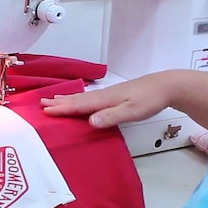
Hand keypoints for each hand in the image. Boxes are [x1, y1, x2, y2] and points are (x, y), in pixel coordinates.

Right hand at [41, 71, 177, 128]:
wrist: (166, 86)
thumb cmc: (150, 99)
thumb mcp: (131, 111)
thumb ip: (111, 117)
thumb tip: (90, 121)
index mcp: (105, 100)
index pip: (79, 105)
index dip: (62, 108)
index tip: (45, 110)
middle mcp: (104, 95)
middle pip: (77, 99)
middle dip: (59, 102)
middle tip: (41, 104)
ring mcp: (110, 94)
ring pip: (83, 97)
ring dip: (67, 99)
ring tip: (53, 99)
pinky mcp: (116, 95)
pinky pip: (91, 98)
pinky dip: (80, 99)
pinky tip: (80, 100)